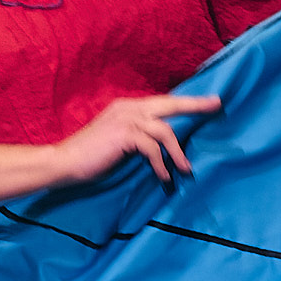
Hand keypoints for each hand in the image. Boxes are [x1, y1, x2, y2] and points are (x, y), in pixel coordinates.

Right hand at [54, 92, 222, 186]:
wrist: (63, 163)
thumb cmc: (90, 158)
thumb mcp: (119, 142)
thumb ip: (139, 137)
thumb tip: (163, 145)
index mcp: (128, 107)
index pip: (163, 102)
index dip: (186, 102)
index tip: (209, 102)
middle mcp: (128, 107)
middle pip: (170, 104)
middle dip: (195, 105)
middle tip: (217, 106)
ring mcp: (126, 119)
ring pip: (164, 130)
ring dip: (177, 152)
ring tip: (185, 169)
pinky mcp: (123, 135)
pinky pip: (152, 148)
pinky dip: (160, 164)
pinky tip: (163, 178)